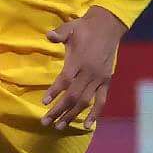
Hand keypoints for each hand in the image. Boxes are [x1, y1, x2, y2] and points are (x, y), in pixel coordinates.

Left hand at [42, 5, 125, 132]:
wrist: (108, 27)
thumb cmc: (84, 28)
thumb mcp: (70, 27)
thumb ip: (59, 33)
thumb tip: (48, 36)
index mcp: (79, 60)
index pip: (65, 80)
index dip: (54, 92)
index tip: (44, 102)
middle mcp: (90, 73)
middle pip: (73, 96)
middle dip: (59, 110)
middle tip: (45, 122)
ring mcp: (100, 79)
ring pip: (85, 101)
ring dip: (72, 115)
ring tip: (59, 126)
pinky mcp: (107, 82)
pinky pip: (102, 101)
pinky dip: (95, 114)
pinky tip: (88, 126)